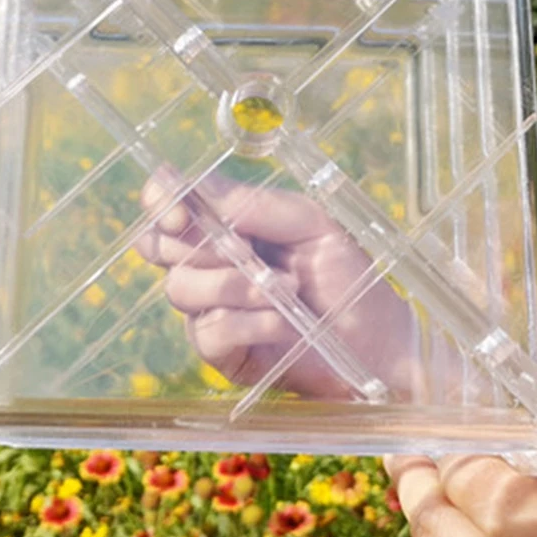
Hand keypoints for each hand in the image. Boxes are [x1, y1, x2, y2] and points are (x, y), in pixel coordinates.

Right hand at [137, 171, 415, 397]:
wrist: (378, 344)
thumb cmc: (349, 276)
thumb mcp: (313, 225)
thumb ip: (257, 205)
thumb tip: (197, 186)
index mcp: (230, 222)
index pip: (170, 201)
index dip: (160, 201)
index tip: (178, 215)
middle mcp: (211, 261)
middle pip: (159, 245)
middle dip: (201, 246)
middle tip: (246, 248)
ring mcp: (211, 307)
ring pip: (181, 288)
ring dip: (232, 284)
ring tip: (284, 288)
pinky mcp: (222, 350)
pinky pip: (208, 331)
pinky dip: (247, 322)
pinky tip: (282, 321)